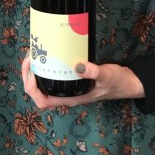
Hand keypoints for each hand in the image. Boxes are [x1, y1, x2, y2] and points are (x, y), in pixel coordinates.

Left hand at [21, 56, 144, 109]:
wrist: (126, 82)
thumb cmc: (116, 83)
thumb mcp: (107, 76)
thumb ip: (94, 72)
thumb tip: (78, 66)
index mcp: (70, 99)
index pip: (43, 101)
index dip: (33, 88)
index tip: (33, 71)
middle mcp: (64, 95)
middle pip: (37, 92)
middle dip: (28, 75)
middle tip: (31, 56)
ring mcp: (66, 88)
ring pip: (41, 83)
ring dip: (34, 69)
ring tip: (34, 53)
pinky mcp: (69, 79)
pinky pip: (50, 75)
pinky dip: (44, 65)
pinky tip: (46, 53)